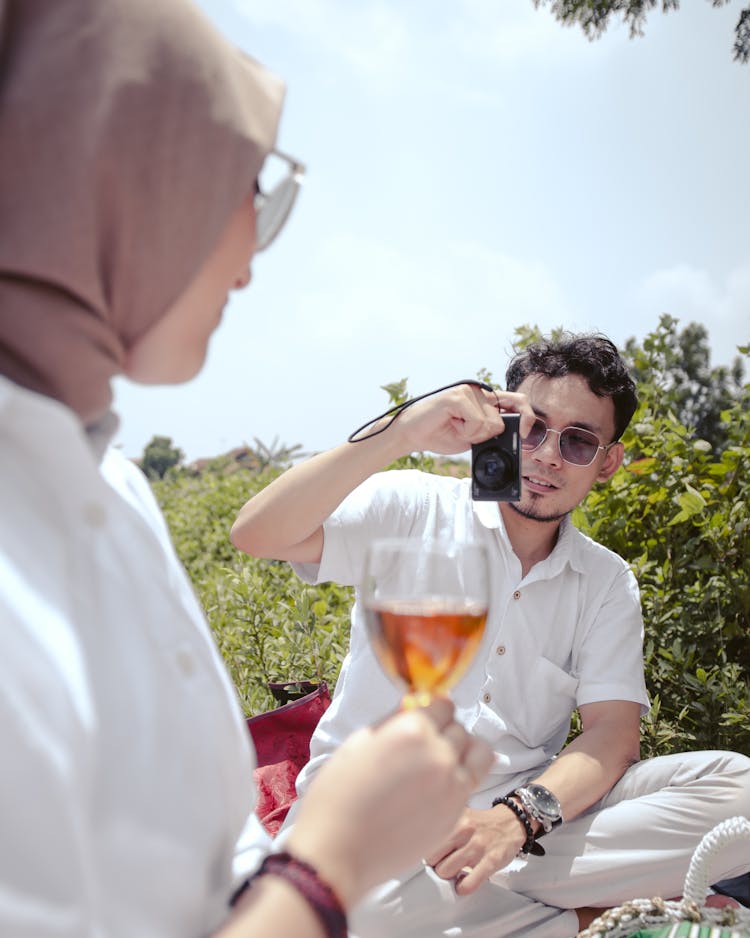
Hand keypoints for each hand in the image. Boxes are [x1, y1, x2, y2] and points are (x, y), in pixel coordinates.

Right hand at [284, 698, 492, 907]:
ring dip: (464, 750)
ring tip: (444, 758)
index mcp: (413, 730)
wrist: (339, 850)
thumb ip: (394, 722)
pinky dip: (462, 776)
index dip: (431, 709)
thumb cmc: (339, 795)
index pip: (443, 703)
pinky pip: (472, 782)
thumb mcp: (360, 742)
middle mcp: (439, 754)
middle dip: (443, 730)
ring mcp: (451, 786)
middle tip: (424, 743)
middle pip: (459, 727)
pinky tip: (441, 782)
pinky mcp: (455, 814)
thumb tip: (413, 710)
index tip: (424, 717)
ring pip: (478, 752)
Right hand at [390, 384, 534, 456]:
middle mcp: (479, 391)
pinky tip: (452, 424)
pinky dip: (466, 431)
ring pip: (491, 423)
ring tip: (455, 427)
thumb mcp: (473, 437)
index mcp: (485, 399)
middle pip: (504, 419)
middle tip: (471, 435)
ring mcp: (469, 391)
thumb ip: (491, 433)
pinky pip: (477, 421)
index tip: (524, 433)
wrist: (412, 434)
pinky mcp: (458, 396)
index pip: (518, 401)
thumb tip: (514, 436)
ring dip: (473, 434)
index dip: (527, 416)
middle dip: (489, 435)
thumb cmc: (440, 434)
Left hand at [424, 804, 528, 894]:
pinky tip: (463, 885)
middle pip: (432, 858)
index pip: (427, 841)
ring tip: (455, 874)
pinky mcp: (491, 861)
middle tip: (444, 865)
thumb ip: (444, 830)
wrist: (511, 822)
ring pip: (446, 871)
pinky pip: (470, 882)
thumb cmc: (482, 825)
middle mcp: (465, 830)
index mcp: (455, 819)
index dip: (427, 852)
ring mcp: (478, 846)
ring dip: (449, 876)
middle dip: (436, 865)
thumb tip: (423, 847)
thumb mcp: (461, 818)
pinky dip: (463, 888)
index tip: (432, 856)